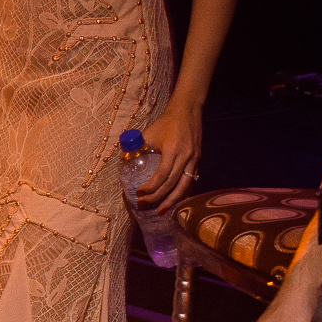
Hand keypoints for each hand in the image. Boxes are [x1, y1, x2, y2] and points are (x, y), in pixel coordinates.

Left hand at [135, 96, 203, 213]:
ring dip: (172, 201)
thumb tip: (123, 159)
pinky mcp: (198, 161)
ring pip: (184, 186)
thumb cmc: (167, 122)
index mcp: (173, 150)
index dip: (150, 187)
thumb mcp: (149, 133)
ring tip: (161, 211)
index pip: (162, 175)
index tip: (139, 192)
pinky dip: (182, 193)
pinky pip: (190, 182)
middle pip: (172, 184)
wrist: (188, 111)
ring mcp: (194, 160)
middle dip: (158, 197)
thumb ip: (137, 146)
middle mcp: (186, 157)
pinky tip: (173, 200)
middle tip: (144, 205)